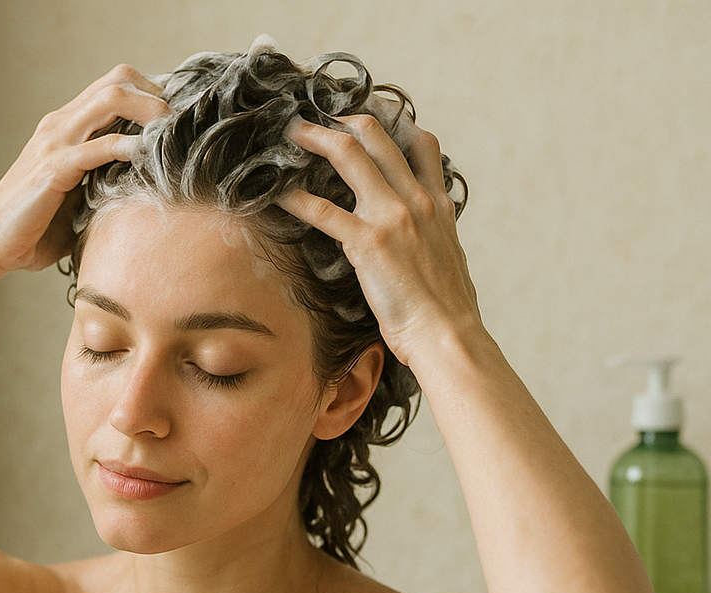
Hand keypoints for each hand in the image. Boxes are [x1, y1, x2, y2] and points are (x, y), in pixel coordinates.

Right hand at [0, 65, 169, 276]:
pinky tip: (147, 158)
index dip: (151, 97)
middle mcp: (61, 125)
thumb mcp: (80, 200)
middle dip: (157, 96)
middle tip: (181, 126)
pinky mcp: (53, 168)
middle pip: (118, 80)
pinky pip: (97, 146)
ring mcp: (55, 142)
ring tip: (171, 134)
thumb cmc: (35, 229)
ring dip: (149, 112)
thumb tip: (146, 192)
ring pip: (110, 99)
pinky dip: (126, 148)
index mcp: (68, 128)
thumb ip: (105, 184)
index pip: (116, 88)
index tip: (176, 124)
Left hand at [278, 115, 483, 366]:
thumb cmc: (446, 310)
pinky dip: (299, 199)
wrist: (446, 334)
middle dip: (344, 121)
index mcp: (438, 205)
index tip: (367, 121)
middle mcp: (416, 200)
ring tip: (294, 134)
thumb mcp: (449, 261)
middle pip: (378, 138)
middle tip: (319, 119)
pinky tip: (281, 195)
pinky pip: (325, 211)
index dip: (393, 124)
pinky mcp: (368, 243)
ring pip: (349, 156)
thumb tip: (425, 245)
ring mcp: (392, 217)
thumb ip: (434, 240)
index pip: (422, 145)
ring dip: (317, 139)